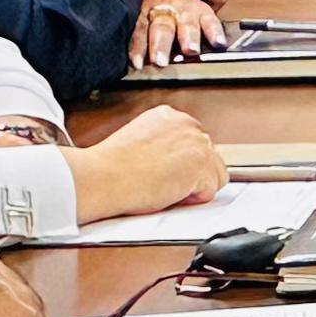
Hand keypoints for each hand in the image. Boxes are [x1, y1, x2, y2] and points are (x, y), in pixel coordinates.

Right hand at [72, 103, 225, 222]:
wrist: (100, 176)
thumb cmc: (109, 167)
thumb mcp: (139, 143)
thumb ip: (162, 147)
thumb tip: (174, 164)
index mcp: (169, 116)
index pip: (194, 142)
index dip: (182, 165)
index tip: (165, 174)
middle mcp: (187, 125)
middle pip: (208, 157)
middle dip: (191, 175)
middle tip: (162, 185)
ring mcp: (197, 143)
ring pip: (215, 174)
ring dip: (194, 187)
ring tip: (164, 189)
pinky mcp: (201, 165)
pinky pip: (210, 191)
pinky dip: (192, 200)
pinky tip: (168, 194)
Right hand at [130, 0, 223, 65]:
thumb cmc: (179, 4)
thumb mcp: (197, 5)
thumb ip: (206, 22)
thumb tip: (218, 45)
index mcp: (196, 7)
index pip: (209, 20)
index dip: (214, 31)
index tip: (219, 43)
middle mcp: (178, 8)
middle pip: (186, 23)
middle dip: (189, 37)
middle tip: (191, 50)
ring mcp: (158, 11)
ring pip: (161, 28)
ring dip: (161, 45)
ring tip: (161, 61)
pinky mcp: (140, 15)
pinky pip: (138, 33)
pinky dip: (136, 49)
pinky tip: (137, 62)